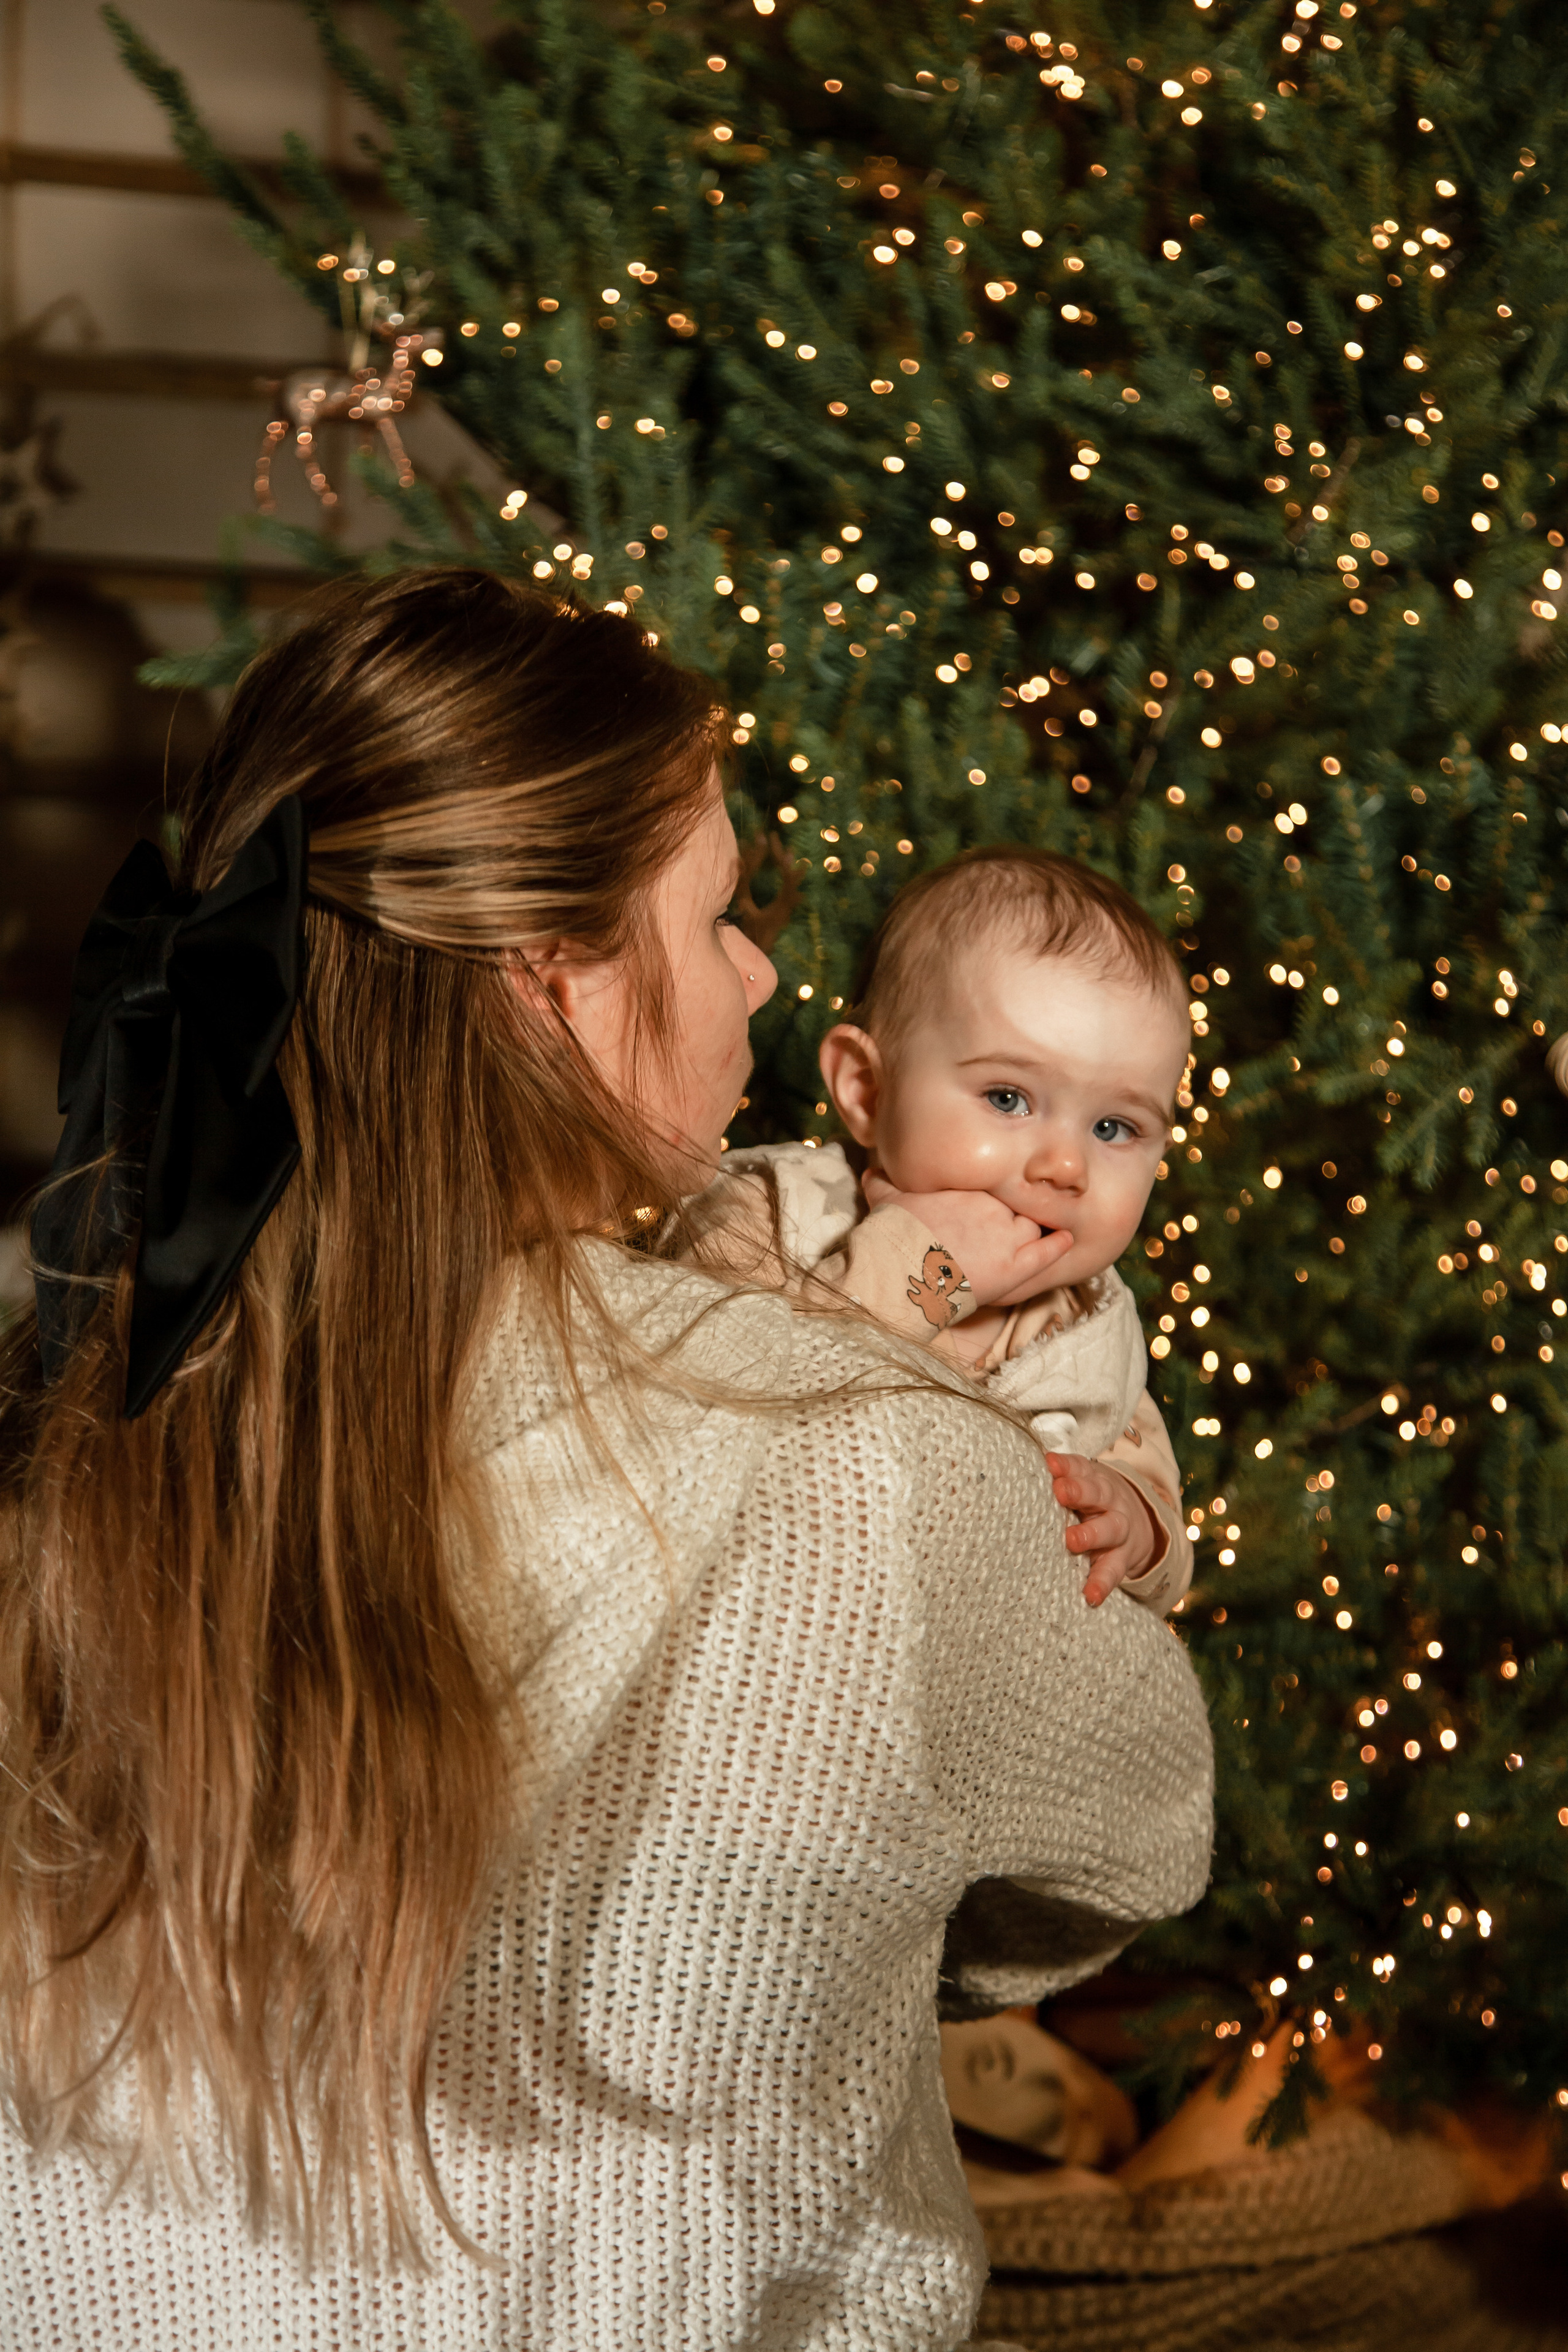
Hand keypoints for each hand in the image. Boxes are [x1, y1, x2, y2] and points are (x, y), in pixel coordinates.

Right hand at [861, 1170, 1074, 1307]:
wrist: (900, 1272)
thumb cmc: (892, 1234)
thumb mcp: (885, 1199)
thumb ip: (883, 1181)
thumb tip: (871, 1169)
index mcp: (967, 1187)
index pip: (992, 1184)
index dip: (992, 1194)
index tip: (989, 1199)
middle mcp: (993, 1206)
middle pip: (1015, 1202)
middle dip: (1013, 1208)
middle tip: (1010, 1216)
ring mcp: (1007, 1237)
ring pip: (1032, 1224)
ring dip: (1034, 1226)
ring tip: (1041, 1227)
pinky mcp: (1015, 1269)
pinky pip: (1047, 1253)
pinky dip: (1059, 1245)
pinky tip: (1068, 1239)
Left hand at [1045, 1455, 1157, 1606]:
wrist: (1138, 1524)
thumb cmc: (1092, 1502)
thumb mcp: (1083, 1483)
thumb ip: (1061, 1477)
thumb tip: (1033, 1468)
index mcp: (1094, 1480)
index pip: (1081, 1468)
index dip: (1066, 1466)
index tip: (1050, 1463)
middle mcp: (1109, 1503)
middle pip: (1099, 1493)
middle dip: (1080, 1492)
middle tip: (1060, 1492)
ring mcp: (1118, 1532)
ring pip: (1111, 1529)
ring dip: (1091, 1533)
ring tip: (1072, 1541)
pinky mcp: (1120, 1560)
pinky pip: (1113, 1571)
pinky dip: (1101, 1583)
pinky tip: (1091, 1596)